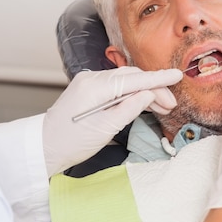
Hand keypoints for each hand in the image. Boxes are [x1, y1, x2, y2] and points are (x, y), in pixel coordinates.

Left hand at [43, 66, 181, 175]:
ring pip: (124, 81)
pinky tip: (142, 102)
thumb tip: (148, 95)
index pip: (134, 79)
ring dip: (143, 91)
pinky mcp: (88, 89)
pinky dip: (130, 93)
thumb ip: (129, 109)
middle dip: (153, 88)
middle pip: (131, 78)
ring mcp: (88, 82)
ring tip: (161, 106)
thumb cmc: (72, 141)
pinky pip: (115, 86)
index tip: (177, 76)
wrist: (45, 146)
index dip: (158, 79)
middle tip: (171, 104)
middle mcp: (91, 78)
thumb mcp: (105, 129)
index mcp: (95, 87)